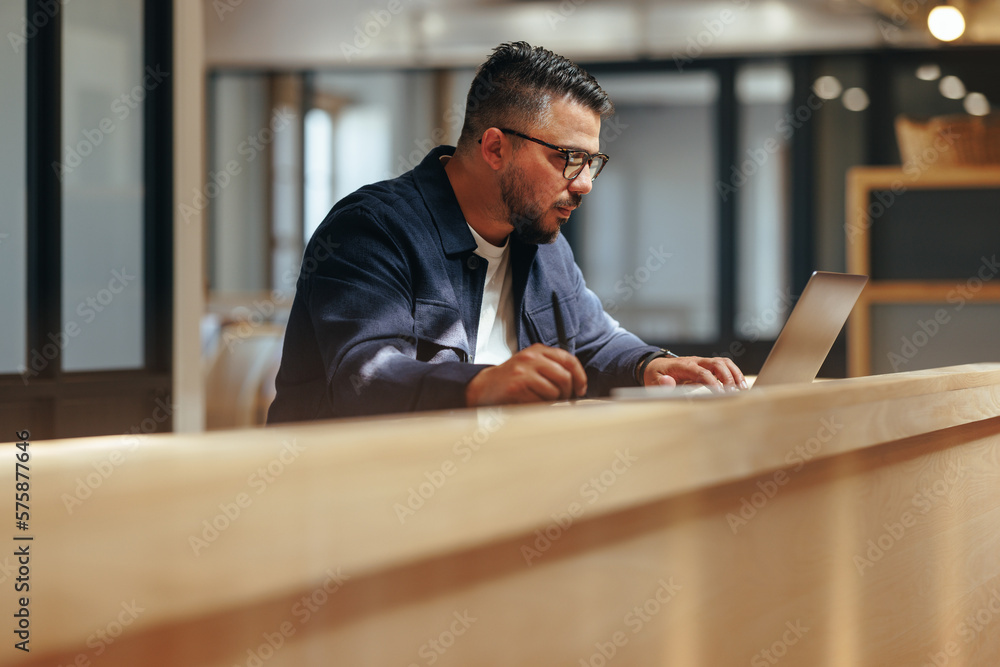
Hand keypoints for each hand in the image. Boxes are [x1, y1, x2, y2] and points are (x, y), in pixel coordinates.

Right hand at [466, 343, 587, 405]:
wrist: (484, 387)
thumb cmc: (512, 379)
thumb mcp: (532, 365)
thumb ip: (553, 368)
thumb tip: (578, 384)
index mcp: (538, 350)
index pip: (569, 360)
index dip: (580, 377)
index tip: (580, 389)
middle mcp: (531, 357)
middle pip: (564, 377)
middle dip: (566, 393)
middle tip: (561, 400)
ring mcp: (523, 371)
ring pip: (554, 391)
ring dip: (552, 401)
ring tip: (541, 401)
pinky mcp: (517, 386)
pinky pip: (540, 401)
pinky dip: (540, 406)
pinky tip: (530, 403)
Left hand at [643, 355, 746, 392]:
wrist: (656, 367)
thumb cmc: (656, 376)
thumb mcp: (653, 382)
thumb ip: (661, 384)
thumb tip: (668, 382)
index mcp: (682, 366)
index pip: (701, 372)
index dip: (711, 382)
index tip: (719, 393)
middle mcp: (695, 361)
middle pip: (716, 363)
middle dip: (727, 377)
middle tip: (733, 393)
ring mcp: (702, 362)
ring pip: (723, 362)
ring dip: (735, 374)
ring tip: (743, 389)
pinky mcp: (707, 366)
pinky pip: (724, 366)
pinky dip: (734, 373)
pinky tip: (740, 386)